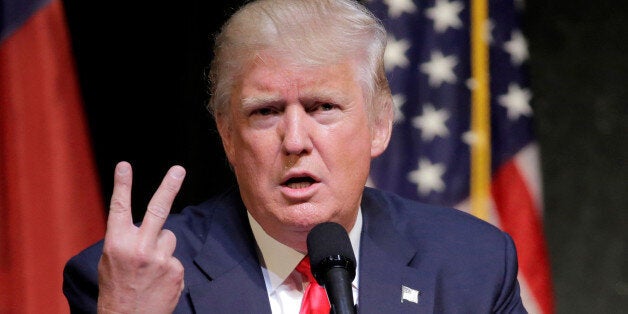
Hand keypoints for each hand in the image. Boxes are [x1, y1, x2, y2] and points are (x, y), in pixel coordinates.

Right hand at [97, 161, 185, 313]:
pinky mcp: (176, 270)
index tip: (124, 165)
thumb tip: (143, 225)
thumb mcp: (111, 262)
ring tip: (150, 269)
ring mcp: (160, 259)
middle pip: (157, 210)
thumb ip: (126, 240)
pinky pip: (174, 258)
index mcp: (117, 244)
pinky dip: (168, 267)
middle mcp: (139, 248)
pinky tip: (158, 281)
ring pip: (169, 237)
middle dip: (169, 187)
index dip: (121, 185)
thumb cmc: (117, 289)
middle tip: (178, 170)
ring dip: (162, 248)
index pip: (119, 209)